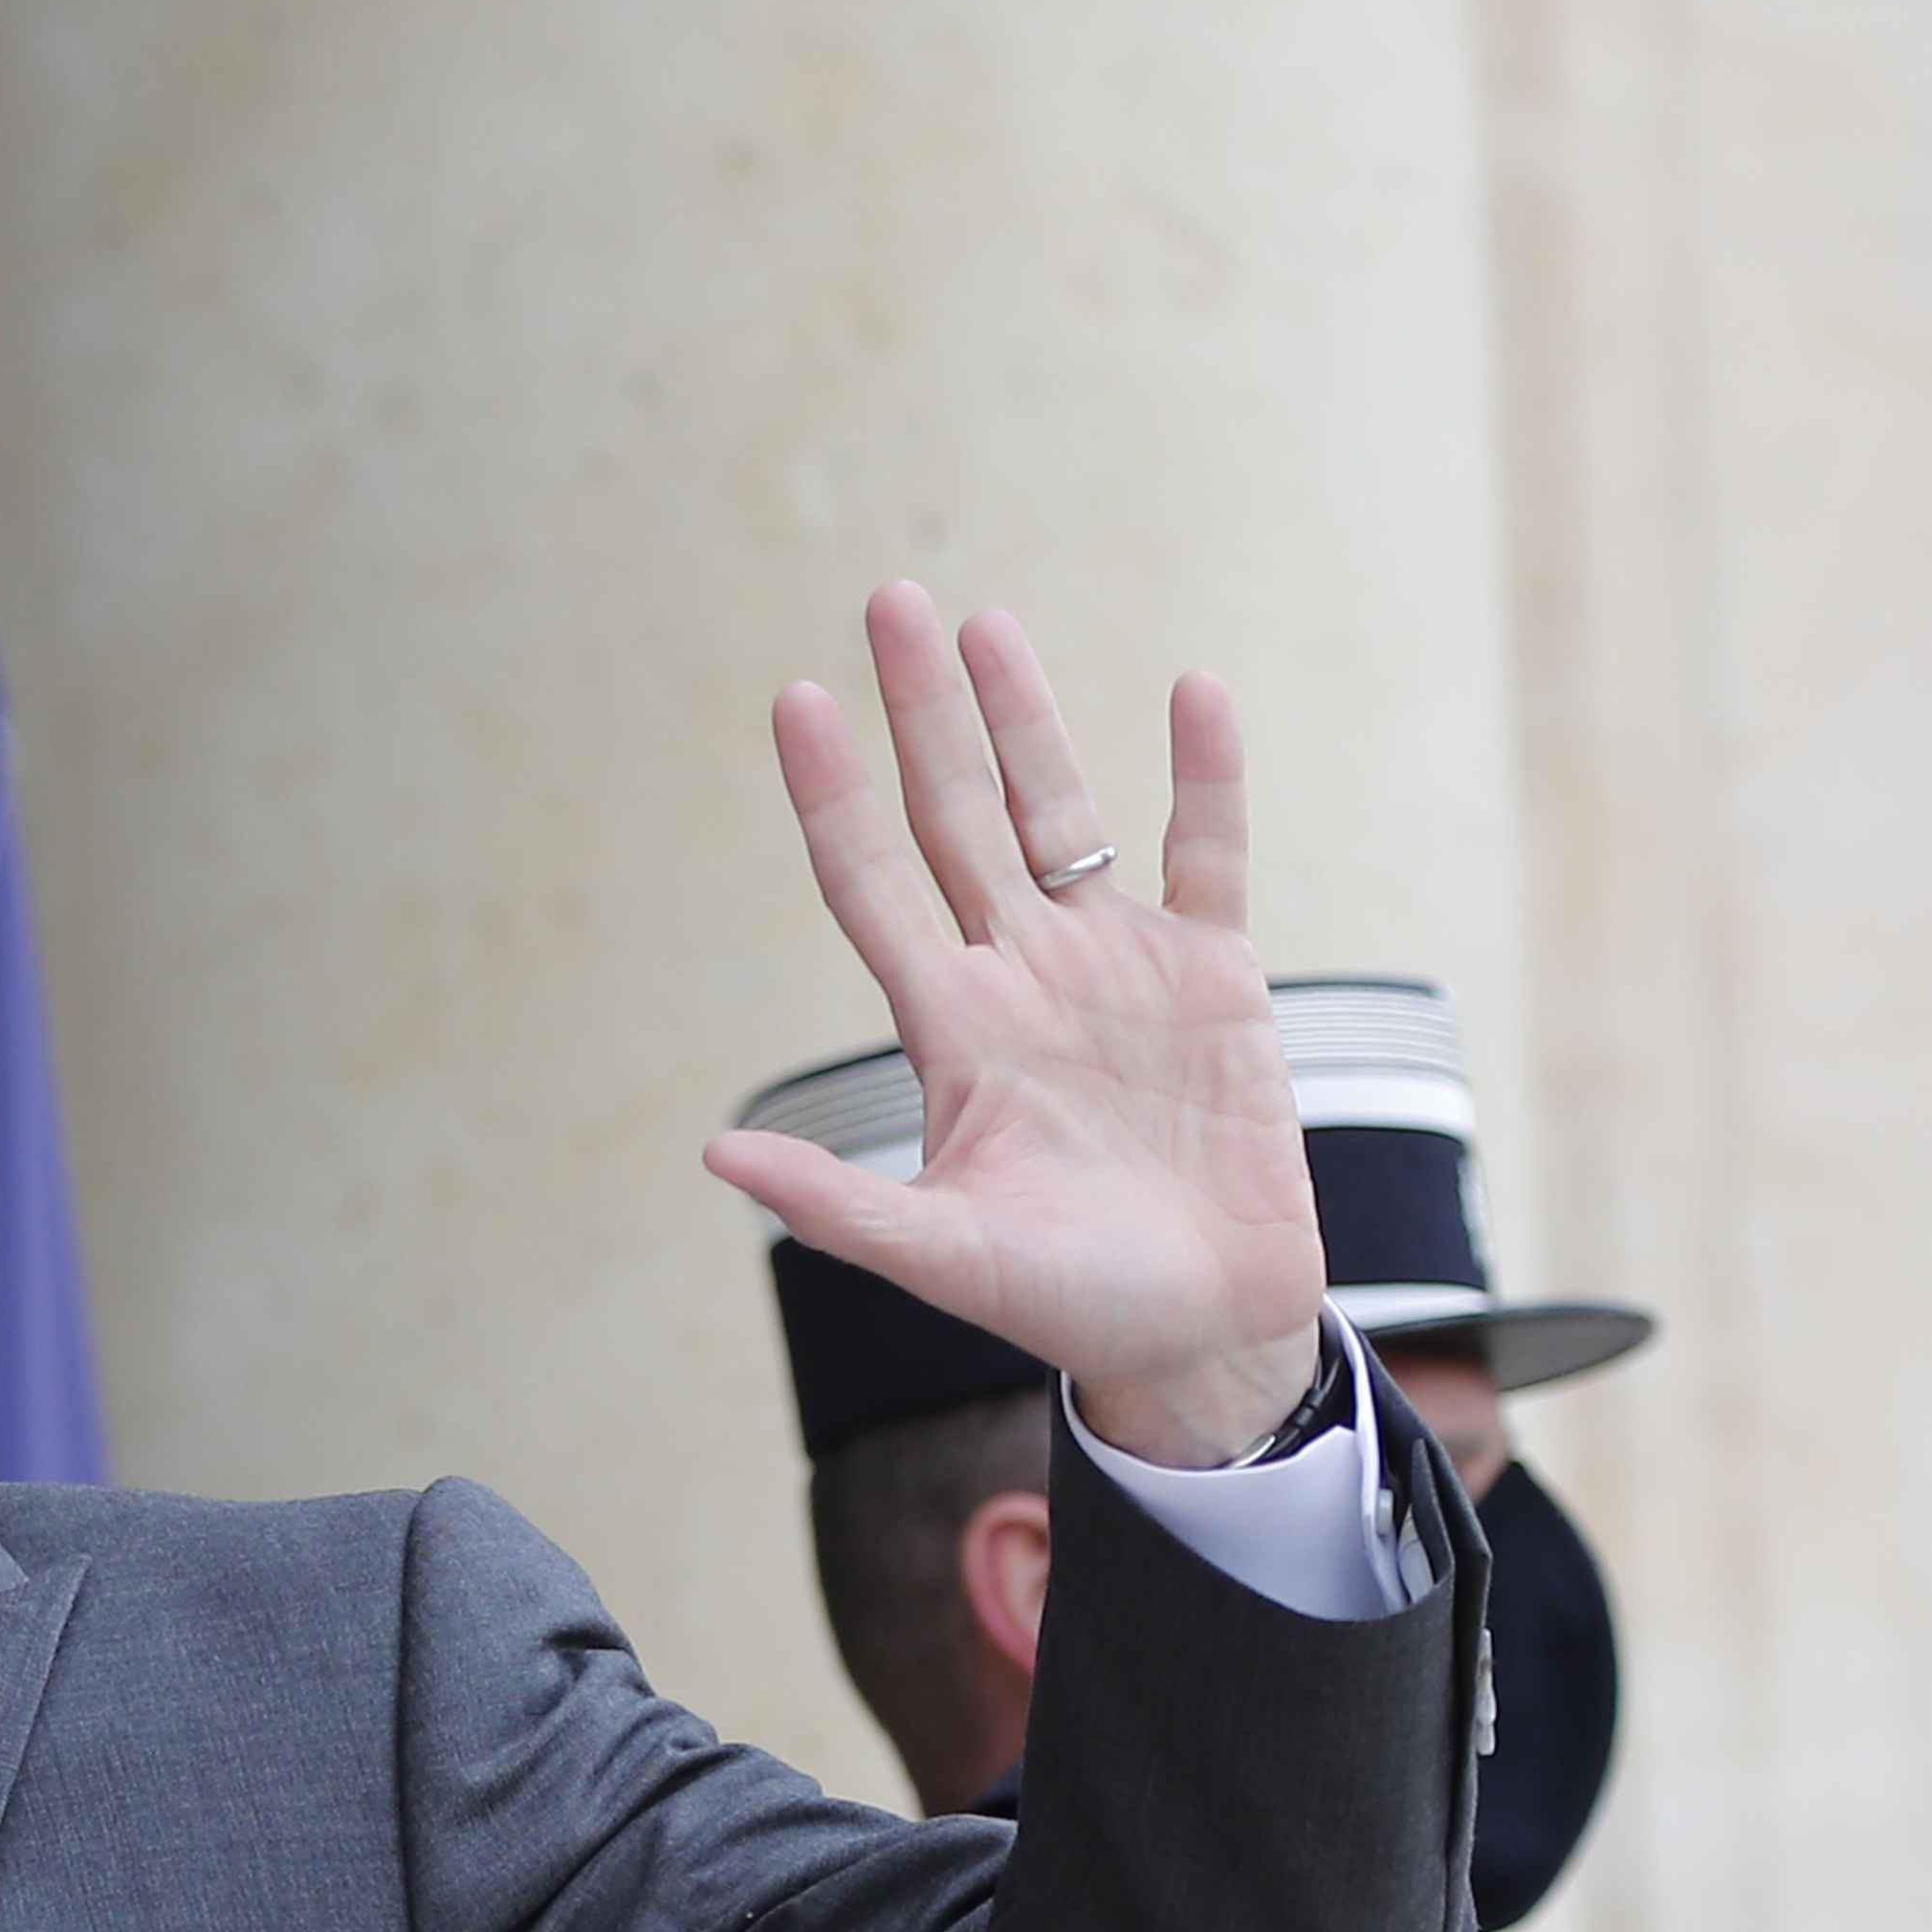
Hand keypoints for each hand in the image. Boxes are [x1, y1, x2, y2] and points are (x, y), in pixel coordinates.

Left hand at [713, 585, 1327, 1467]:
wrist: (1200, 1333)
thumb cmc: (1065, 1305)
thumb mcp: (943, 1257)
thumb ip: (837, 1203)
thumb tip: (714, 1156)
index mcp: (949, 1028)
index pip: (871, 881)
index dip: (832, 793)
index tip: (792, 701)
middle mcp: (1020, 974)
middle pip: (956, 814)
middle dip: (920, 711)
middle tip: (887, 598)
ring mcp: (1116, 965)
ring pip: (1060, 811)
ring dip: (1026, 717)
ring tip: (984, 623)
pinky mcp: (1217, 978)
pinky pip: (1208, 852)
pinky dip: (1202, 777)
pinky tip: (1191, 690)